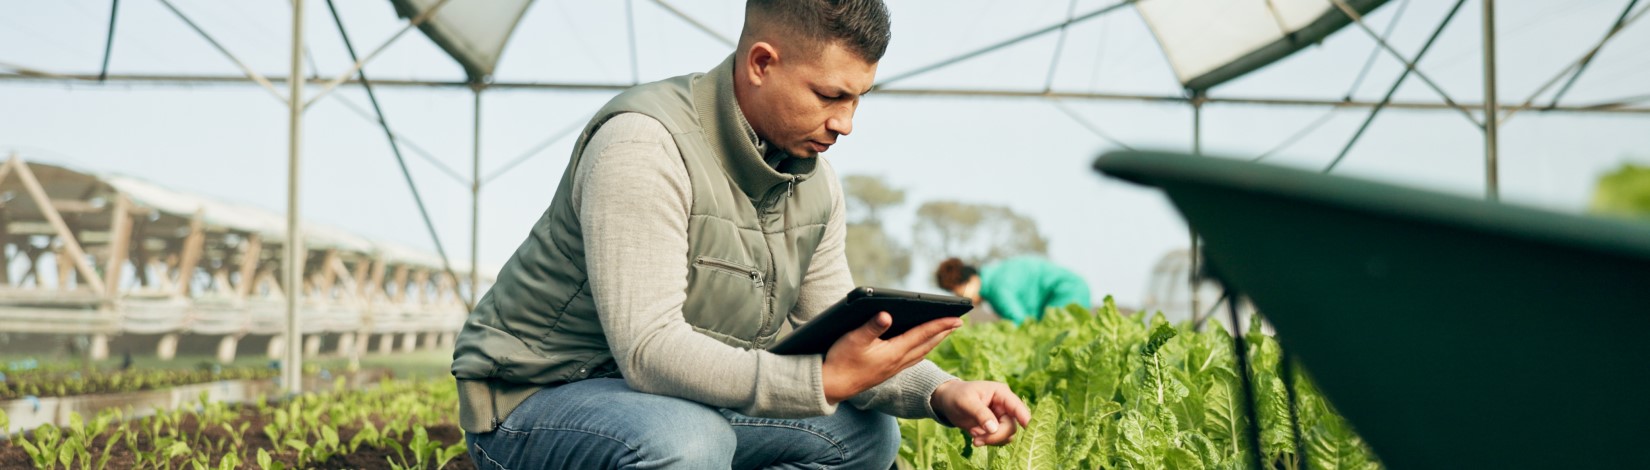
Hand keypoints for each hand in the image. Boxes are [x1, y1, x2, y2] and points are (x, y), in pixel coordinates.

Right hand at [821, 312, 961, 403]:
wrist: (832, 386)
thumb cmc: (841, 361)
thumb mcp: (854, 339)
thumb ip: (872, 326)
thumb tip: (887, 315)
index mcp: (894, 352)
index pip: (923, 334)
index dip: (941, 324)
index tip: (958, 318)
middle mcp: (898, 362)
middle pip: (927, 344)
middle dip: (943, 332)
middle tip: (958, 322)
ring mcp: (894, 368)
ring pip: (921, 352)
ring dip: (935, 341)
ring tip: (944, 332)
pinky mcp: (887, 372)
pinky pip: (913, 359)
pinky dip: (922, 350)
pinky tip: (921, 349)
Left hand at [931, 380, 1029, 446]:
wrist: (948, 401)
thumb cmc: (957, 395)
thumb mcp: (966, 401)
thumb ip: (980, 414)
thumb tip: (994, 428)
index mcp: (1001, 394)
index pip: (1017, 407)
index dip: (1024, 417)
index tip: (1026, 426)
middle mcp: (1004, 406)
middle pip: (1011, 427)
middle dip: (995, 435)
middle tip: (976, 440)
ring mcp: (1001, 418)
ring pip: (1006, 436)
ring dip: (991, 440)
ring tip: (974, 437)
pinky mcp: (995, 428)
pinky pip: (998, 440)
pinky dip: (987, 441)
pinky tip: (975, 436)